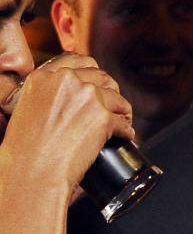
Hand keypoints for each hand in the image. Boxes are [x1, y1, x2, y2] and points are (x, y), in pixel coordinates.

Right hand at [0, 53, 133, 203]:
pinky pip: (124, 122)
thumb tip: (71, 97)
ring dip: (122, 111)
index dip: (94, 74)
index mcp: (43, 77)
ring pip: (118, 99)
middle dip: (111, 93)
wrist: (32, 171)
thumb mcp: (28, 110)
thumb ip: (48, 96)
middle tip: (113, 107)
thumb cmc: (26, 149)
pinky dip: (127, 132)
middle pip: (102, 78)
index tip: (100, 85)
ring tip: (122, 123)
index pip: (79, 62)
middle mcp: (65, 81)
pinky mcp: (103, 117)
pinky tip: (124, 137)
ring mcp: (86, 97)